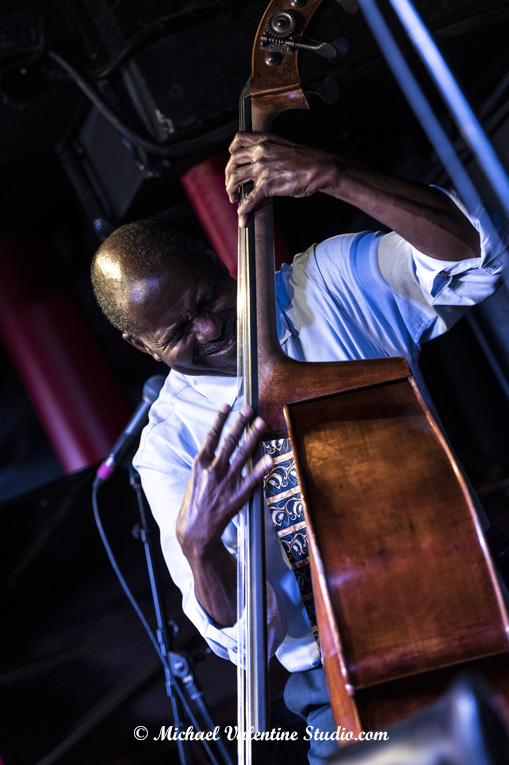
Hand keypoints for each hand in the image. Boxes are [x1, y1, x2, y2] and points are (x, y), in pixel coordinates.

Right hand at [176, 404, 272, 562]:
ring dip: (253, 437)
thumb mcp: (195, 478)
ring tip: (261, 423)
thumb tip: (217, 445)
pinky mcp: (238, 495)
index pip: (211, 436)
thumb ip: (207, 462)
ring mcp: (227, 481)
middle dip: (240, 423)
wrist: (195, 529)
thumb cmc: (195, 502)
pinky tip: (270, 457)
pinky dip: (262, 468)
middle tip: (249, 409)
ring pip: (243, 454)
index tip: (227, 406)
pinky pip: (253, 478)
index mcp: (201, 464)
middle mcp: (214, 469)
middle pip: (230, 440)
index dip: (220, 419)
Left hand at [225, 132, 338, 226]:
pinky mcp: (267, 184)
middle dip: (228, 176)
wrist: (320, 168)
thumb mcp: (284, 148)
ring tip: (234, 200)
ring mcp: (262, 168)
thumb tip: (260, 164)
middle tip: (231, 186)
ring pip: (235, 179)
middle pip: (233, 161)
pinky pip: (249, 199)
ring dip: (231, 191)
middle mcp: (260, 152)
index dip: (231, 151)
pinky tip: (242, 217)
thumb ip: (270, 152)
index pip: (239, 139)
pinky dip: (243, 210)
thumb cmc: (306, 160)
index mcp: (265, 140)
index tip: (232, 160)